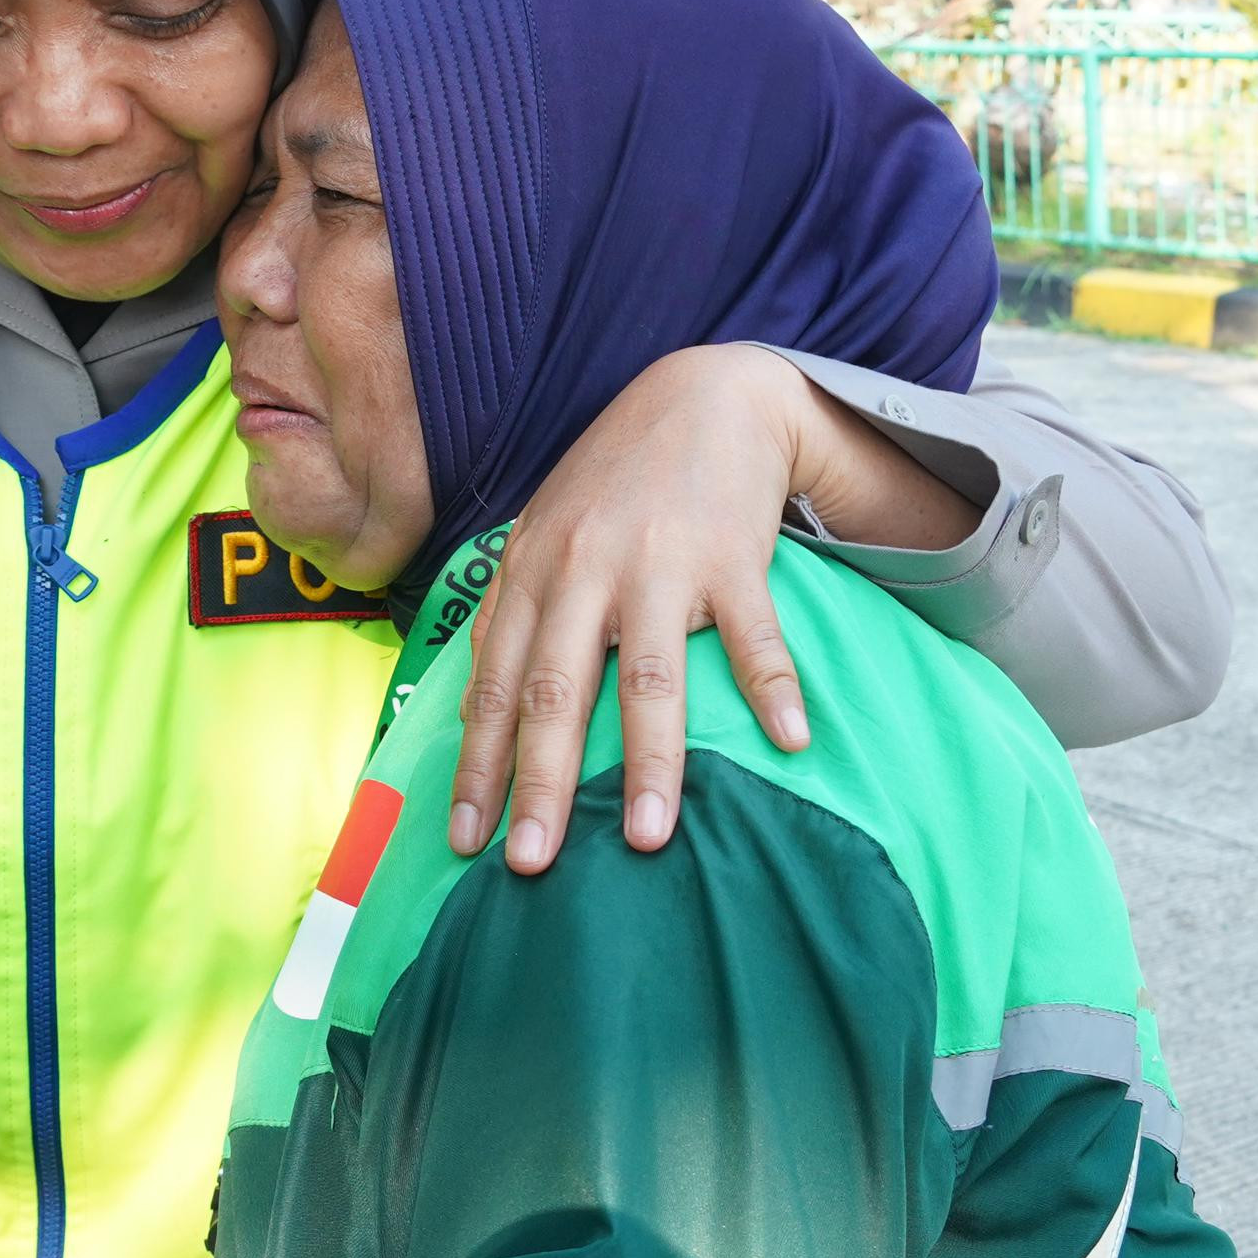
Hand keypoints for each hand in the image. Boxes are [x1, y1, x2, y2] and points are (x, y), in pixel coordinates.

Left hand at [450, 347, 822, 873]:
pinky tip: (791, 741)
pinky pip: (754, 632)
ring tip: (647, 837)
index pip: (494, 686)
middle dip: (541, 784)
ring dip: (650, 761)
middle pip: (556, 693)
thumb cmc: (614, 482)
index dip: (478, 765)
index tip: (466, 840)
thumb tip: (473, 707)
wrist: (703, 393)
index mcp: (531, 575)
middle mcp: (584, 572)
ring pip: (650, 676)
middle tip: (532, 863)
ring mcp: (659, 564)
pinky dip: (773, 687)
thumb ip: (509, 613)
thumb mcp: (542, 535)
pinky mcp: (732, 555)